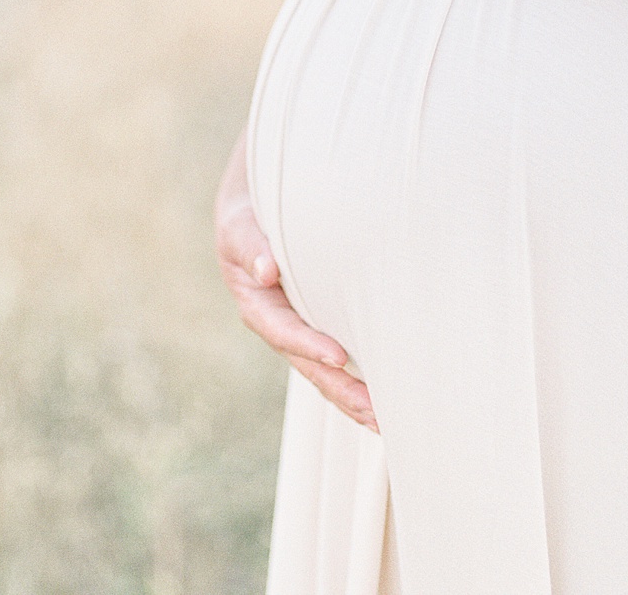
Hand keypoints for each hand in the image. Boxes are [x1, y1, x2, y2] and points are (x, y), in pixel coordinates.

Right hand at [214, 128, 376, 431]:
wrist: (256, 209)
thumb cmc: (250, 215)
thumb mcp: (241, 225)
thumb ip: (251, 245)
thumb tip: (266, 272)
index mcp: (255, 302)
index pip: (281, 330)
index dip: (308, 344)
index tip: (338, 356)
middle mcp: (277, 324)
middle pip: (307, 364)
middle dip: (339, 389)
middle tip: (374, 411)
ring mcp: (299, 329)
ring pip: (324, 370)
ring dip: (352, 395)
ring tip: (386, 420)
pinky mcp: (320, 326)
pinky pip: (338, 358)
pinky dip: (359, 377)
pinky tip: (386, 398)